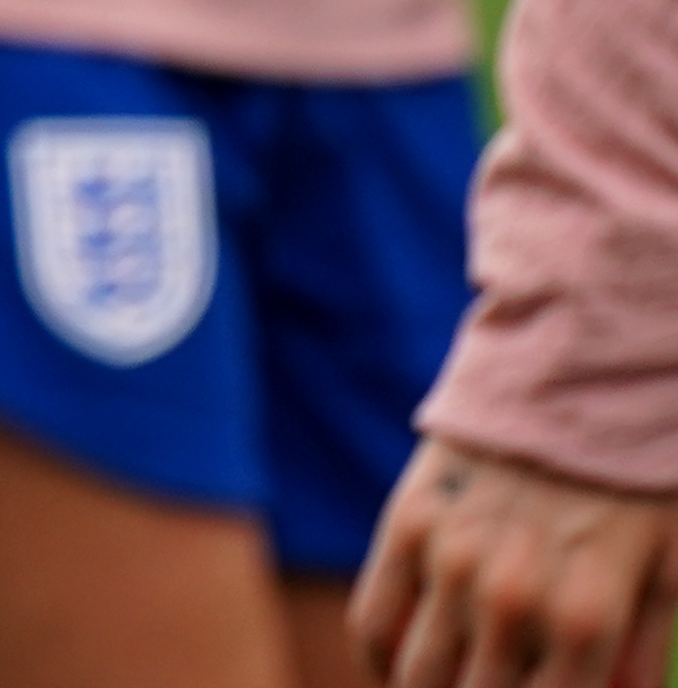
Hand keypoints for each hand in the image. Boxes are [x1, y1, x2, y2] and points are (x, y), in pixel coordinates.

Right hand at [358, 436, 677, 687]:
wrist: (578, 369)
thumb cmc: (641, 478)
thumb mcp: (673, 570)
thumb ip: (644, 654)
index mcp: (585, 620)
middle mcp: (510, 600)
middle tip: (500, 687)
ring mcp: (450, 563)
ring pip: (418, 679)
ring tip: (456, 686)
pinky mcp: (406, 526)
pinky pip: (376, 623)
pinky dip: (385, 663)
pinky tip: (408, 672)